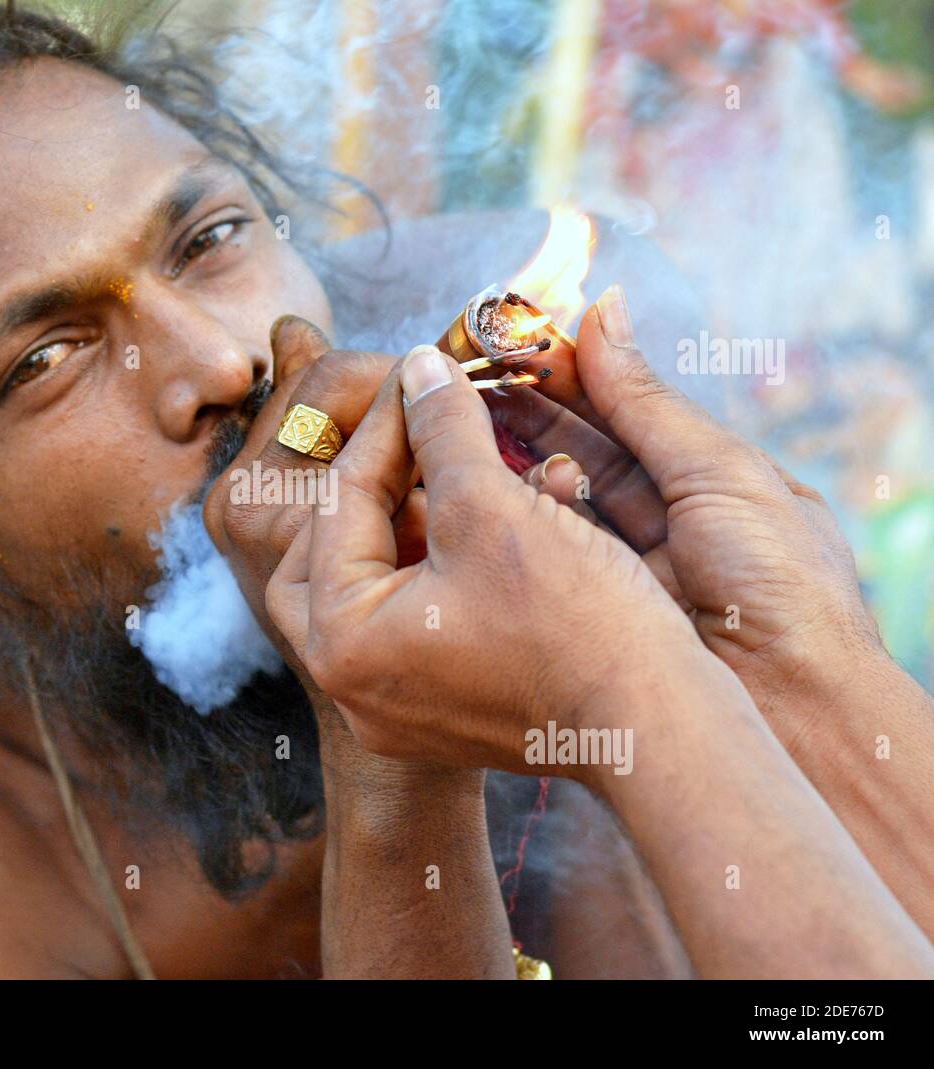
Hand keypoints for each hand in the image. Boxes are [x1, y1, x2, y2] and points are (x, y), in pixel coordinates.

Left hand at [264, 343, 708, 772]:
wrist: (658, 728)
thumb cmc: (576, 624)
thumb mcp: (493, 504)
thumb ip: (441, 426)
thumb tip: (418, 369)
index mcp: (341, 640)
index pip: (339, 502)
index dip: (387, 424)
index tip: (419, 374)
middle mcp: (349, 687)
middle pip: (326, 552)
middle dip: (370, 485)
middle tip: (415, 439)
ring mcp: (391, 709)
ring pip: (369, 585)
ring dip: (406, 522)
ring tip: (453, 475)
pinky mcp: (436, 714)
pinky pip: (409, 622)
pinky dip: (435, 567)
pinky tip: (481, 526)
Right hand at [496, 285, 889, 752]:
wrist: (793, 710)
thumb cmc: (779, 585)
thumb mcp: (717, 472)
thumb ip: (646, 399)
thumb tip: (602, 305)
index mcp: (703, 479)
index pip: (618, 413)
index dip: (563, 377)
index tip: (505, 347)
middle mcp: (660, 523)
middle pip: (577, 455)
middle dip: (522, 418)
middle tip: (460, 384)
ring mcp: (623, 572)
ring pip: (553, 507)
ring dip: (511, 470)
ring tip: (457, 432)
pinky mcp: (592, 615)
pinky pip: (543, 559)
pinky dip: (514, 529)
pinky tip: (477, 499)